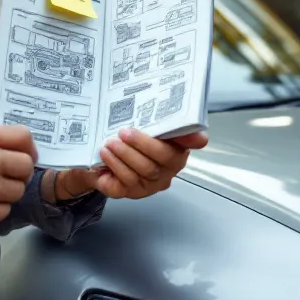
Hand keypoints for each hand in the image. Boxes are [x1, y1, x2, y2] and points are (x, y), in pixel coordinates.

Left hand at [62, 128, 207, 199]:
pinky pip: (124, 184)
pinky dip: (113, 167)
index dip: (192, 140)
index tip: (198, 137)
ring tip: (110, 143)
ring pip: (141, 172)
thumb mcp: (140, 126)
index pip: (190, 144)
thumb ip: (157, 118)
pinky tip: (105, 155)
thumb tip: (168, 106)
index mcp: (175, 150)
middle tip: (124, 133)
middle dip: (142, 145)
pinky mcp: (130, 193)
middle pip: (162, 160)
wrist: (101, 157)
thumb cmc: (127, 140)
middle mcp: (166, 170)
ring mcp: (149, 185)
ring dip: (123, 155)